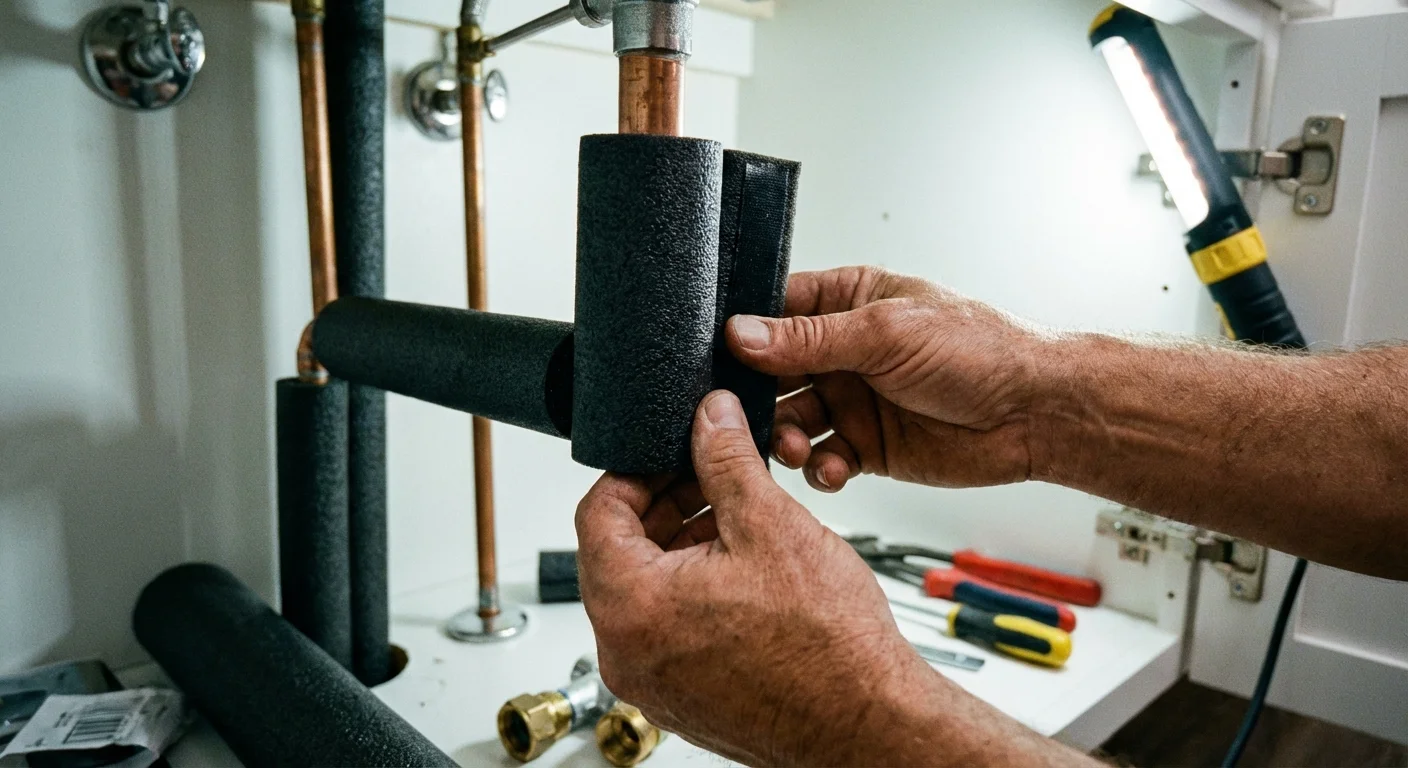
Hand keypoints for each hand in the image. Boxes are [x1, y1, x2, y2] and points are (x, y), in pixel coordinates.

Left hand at [574, 391, 942, 765]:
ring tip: (734, 521)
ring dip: (679, 547)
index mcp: (632, 606)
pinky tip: (740, 572)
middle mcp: (626, 653)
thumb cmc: (828, 648)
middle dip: (663, 505)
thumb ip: (727, 459)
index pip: (597, 512)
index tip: (672, 453)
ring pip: (643, 592)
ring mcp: (650, 683)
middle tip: (709, 478)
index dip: (636, 469)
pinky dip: (690, 592)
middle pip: (616, 553)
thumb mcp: (771, 524)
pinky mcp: (678, 699)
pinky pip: (664, 631)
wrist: (868, 723)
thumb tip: (710, 418)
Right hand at [727, 266, 1048, 491]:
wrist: (1035, 413)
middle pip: (772, 373)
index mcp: (848, 302)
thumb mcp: (886, 333)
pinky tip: (832, 469)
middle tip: (743, 417)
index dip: (743, 334)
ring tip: (792, 448)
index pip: (775, 311)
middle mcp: (844, 351)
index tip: (716, 356)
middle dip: (754, 397)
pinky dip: (819, 469)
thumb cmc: (981, 350)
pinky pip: (823, 460)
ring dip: (783, 438)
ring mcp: (853, 400)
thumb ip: (810, 338)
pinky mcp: (867, 446)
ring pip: (791, 421)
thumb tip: (741, 334)